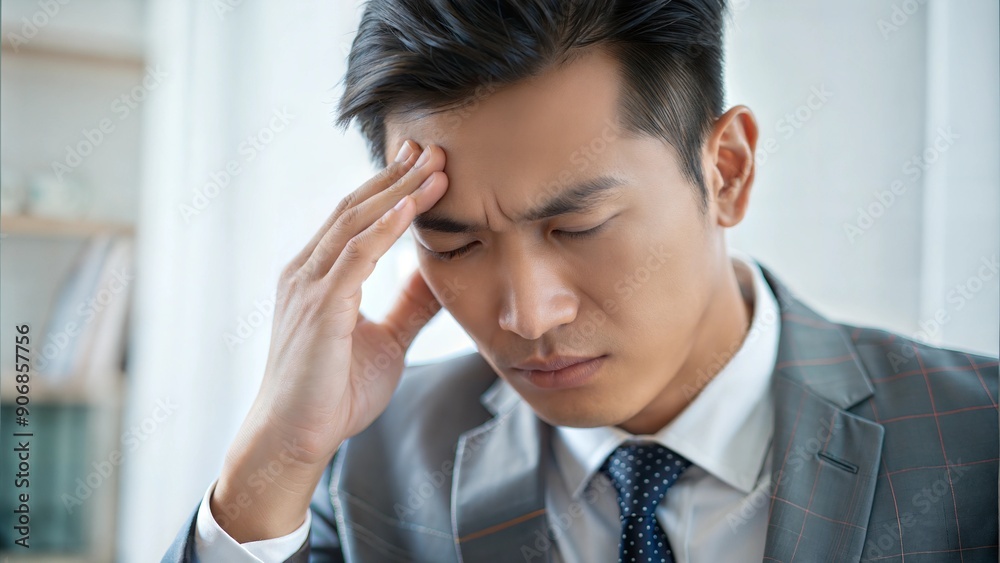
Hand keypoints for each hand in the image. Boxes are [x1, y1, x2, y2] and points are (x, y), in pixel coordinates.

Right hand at [212, 140, 448, 541]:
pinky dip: (384, 228)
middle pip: (357, 208)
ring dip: (398, 192)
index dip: (392, 188)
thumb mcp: (385, 340)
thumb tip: (436, 276)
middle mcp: (308, 271)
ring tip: (434, 167)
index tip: (426, 163)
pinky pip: (354, 257)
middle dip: (397, 176)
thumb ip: (407, 307)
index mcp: (320, 276)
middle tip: (433, 147)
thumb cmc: (332, 393)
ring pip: (356, 223)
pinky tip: (412, 207)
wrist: (296, 438)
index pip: (358, 218)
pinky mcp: (318, 308)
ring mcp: (309, 286)